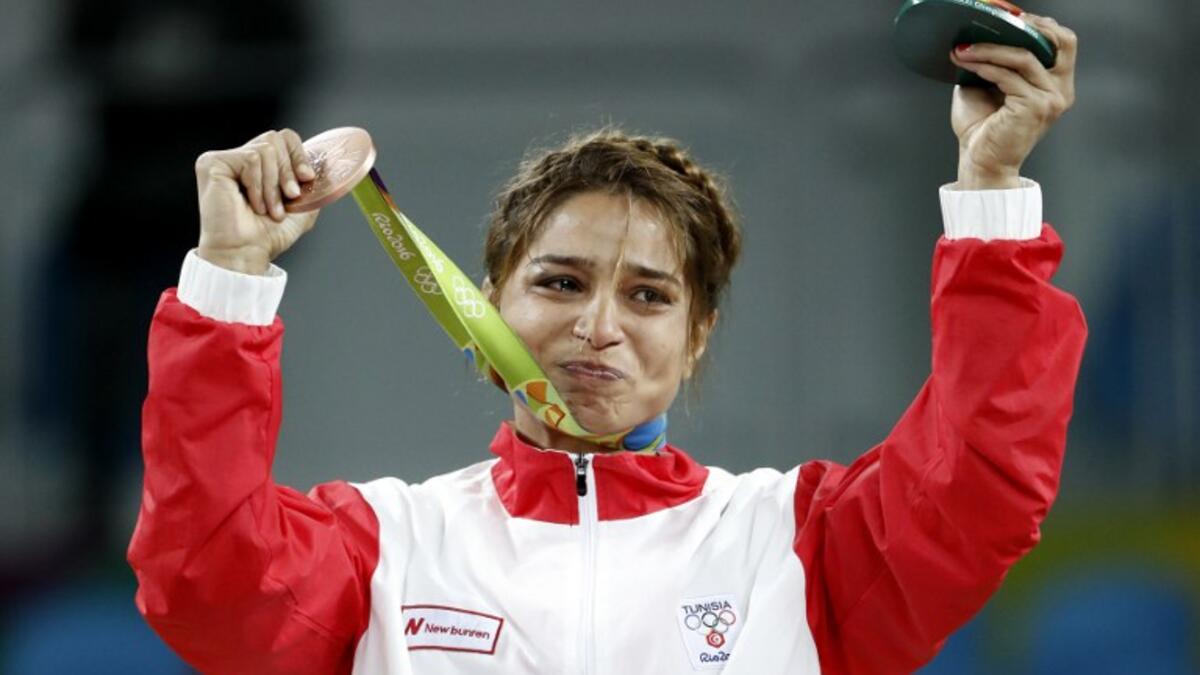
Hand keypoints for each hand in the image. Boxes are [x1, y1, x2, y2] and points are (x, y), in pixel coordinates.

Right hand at [194, 129, 318, 273]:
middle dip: (288, 171)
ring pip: (266, 149)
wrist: (246, 253)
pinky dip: (259, 185)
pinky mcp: (212, 163)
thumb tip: (329, 166)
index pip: (284, 138)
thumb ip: (313, 185)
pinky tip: (253, 204)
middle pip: (276, 138)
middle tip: (290, 197)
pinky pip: (251, 159)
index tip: (307, 178)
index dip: (299, 155)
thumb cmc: (267, 236)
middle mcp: (240, 159)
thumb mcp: (302, 208)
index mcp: (259, 166)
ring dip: (273, 185)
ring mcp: (225, 160)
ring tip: (268, 209)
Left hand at [949, 14, 1077, 188]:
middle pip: (1061, 41)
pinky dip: (985, 65)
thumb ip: (995, 63)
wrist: (980, 162)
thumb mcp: (989, 87)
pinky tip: (968, 62)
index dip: (1040, 25)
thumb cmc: (983, 130)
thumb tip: (978, 35)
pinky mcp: (1034, 106)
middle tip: (998, 21)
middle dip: (1029, 26)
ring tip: (964, 48)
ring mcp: (1050, 99)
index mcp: (1054, 84)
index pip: (1062, 42)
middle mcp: (1060, 90)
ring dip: (990, 47)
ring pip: (1024, 57)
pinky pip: (1008, 75)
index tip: (1009, 16)